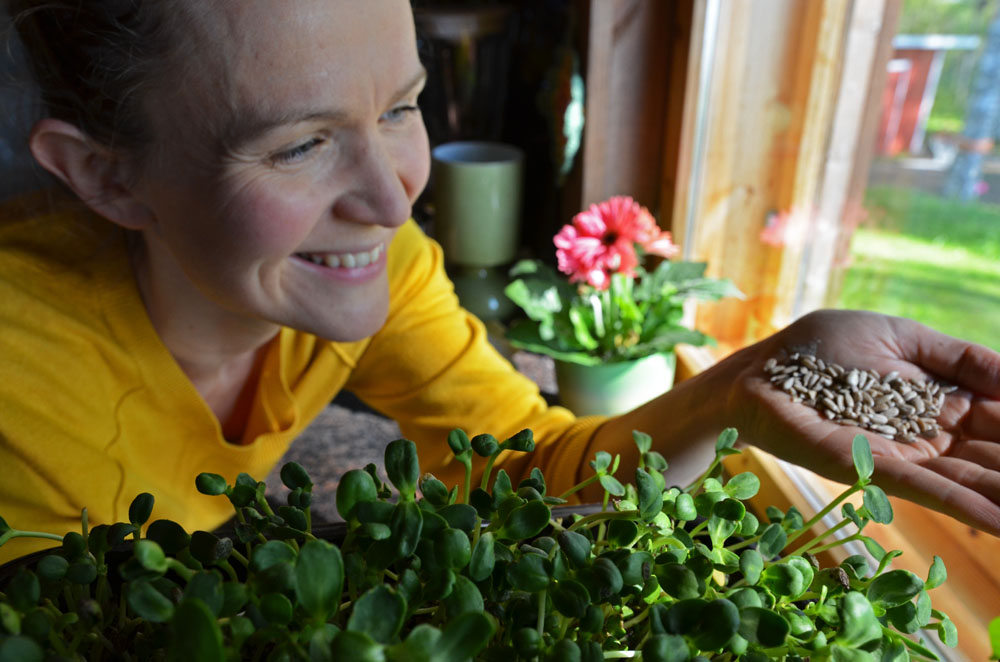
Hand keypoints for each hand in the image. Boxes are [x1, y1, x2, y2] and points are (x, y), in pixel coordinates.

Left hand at [721, 309, 999, 534]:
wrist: (759, 370)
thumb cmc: (822, 348)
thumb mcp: (903, 337)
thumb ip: (963, 357)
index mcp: (946, 401)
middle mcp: (938, 436)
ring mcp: (911, 457)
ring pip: (980, 481)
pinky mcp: (877, 471)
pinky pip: (935, 492)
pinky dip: (973, 508)